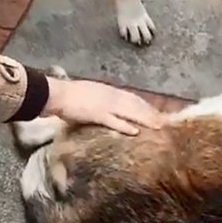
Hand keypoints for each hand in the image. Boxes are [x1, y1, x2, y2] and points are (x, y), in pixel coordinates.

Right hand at [42, 78, 165, 135]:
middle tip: (163, 122)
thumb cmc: (70, 94)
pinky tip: (135, 132)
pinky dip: (125, 126)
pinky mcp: (97, 114)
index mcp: (108, 90)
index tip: (155, 112)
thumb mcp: (90, 92)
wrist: (58, 94)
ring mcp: (105, 105)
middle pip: (135, 104)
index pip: (132, 97)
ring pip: (130, 112)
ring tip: (157, 127)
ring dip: (145, 119)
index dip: (145, 105)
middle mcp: (110, 96)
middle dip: (150, 113)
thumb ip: (101, 97)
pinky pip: (114, 121)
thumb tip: (109, 103)